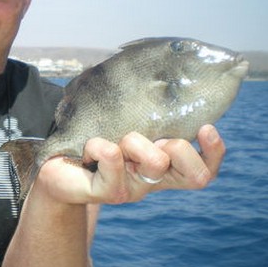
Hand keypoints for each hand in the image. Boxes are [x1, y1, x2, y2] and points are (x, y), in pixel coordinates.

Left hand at [34, 124, 224, 204]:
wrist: (54, 165)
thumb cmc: (92, 136)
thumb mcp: (121, 123)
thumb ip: (141, 110)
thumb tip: (156, 76)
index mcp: (162, 166)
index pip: (204, 170)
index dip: (214, 153)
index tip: (206, 127)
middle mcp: (151, 180)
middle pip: (194, 174)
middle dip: (178, 148)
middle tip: (154, 140)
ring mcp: (130, 189)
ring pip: (156, 163)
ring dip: (135, 141)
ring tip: (115, 140)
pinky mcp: (104, 191)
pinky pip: (113, 160)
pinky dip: (101, 145)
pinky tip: (91, 145)